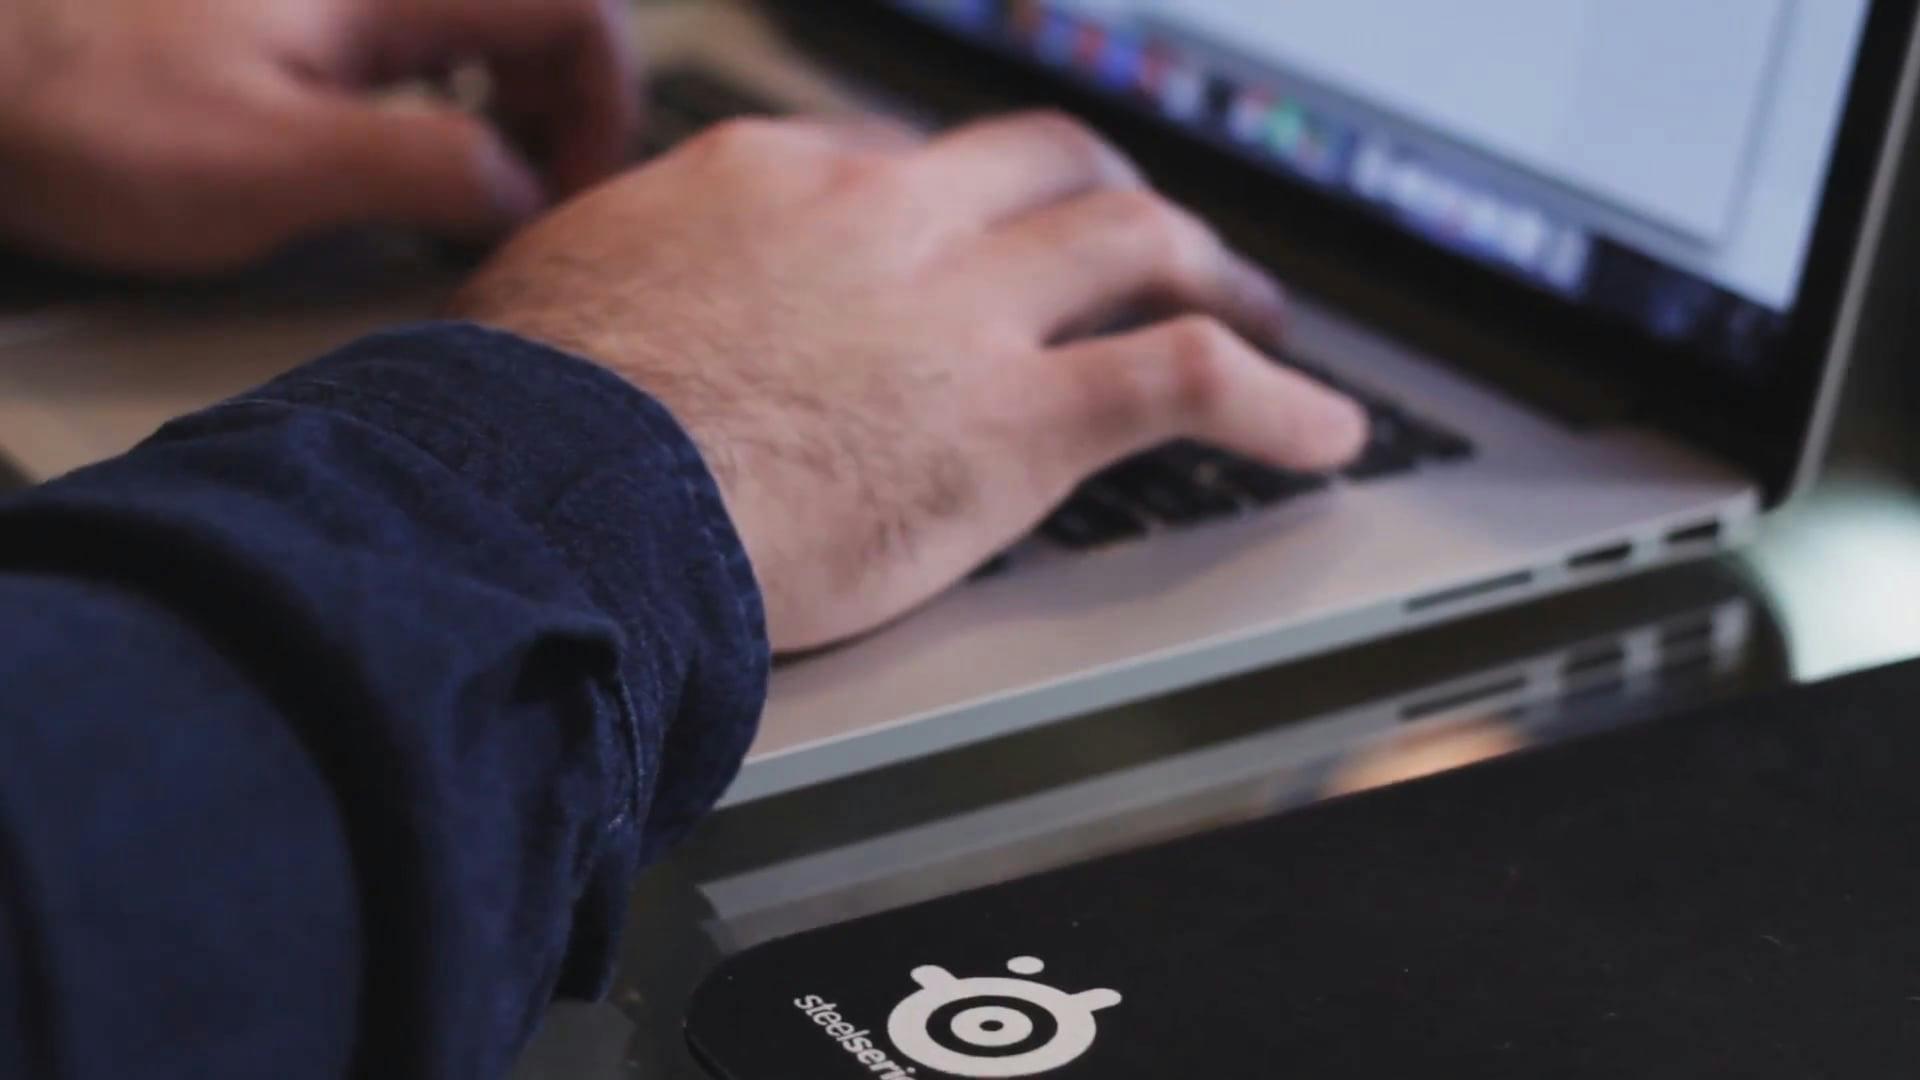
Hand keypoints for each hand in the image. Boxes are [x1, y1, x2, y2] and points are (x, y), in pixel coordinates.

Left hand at [0, 0, 636, 272]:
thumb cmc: (91, 114)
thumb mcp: (273, 166)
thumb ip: (424, 170)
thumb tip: (522, 194)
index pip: (574, 14)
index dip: (606, 106)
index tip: (568, 191)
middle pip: (543, 13)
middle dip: (567, 107)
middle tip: (537, 198)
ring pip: (486, 23)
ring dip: (516, 101)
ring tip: (488, 184)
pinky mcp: (304, 16)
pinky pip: (427, 35)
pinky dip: (457, 90)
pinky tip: (417, 147)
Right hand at [452, 112, 1368, 651]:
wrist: (549, 498)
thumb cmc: (526, 422)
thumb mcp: (552, 300)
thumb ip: (616, 284)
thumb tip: (590, 305)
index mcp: (773, 184)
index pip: (908, 170)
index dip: (967, 211)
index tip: (984, 249)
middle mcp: (886, 221)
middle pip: (1044, 166)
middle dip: (1113, 199)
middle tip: (1154, 243)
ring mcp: (959, 310)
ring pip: (1135, 240)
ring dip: (1217, 270)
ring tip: (1263, 315)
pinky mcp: (1015, 421)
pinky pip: (1187, 380)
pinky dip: (1276, 404)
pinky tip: (1323, 433)